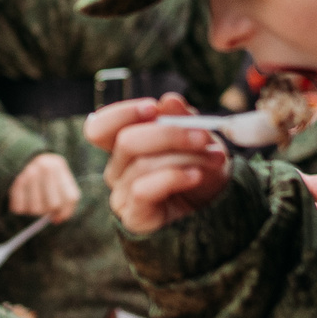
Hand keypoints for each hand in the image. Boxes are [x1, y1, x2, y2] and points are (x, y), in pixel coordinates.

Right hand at [8, 152, 82, 222]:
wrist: (16, 154)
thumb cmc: (40, 171)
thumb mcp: (54, 176)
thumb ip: (62, 198)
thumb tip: (56, 220)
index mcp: (59, 166)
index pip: (70, 198)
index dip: (65, 212)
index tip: (57, 218)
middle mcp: (46, 168)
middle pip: (53, 205)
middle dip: (48, 211)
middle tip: (42, 208)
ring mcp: (30, 173)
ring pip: (36, 209)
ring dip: (32, 209)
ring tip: (29, 198)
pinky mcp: (16, 180)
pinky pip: (19, 208)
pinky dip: (19, 207)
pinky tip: (19, 198)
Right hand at [87, 95, 229, 234]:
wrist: (218, 210)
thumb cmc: (202, 170)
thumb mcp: (198, 138)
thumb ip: (182, 119)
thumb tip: (168, 100)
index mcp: (124, 147)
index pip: (98, 128)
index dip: (121, 114)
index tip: (154, 108)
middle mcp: (117, 171)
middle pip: (126, 141)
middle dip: (169, 133)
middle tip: (202, 135)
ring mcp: (123, 196)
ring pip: (141, 164)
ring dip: (184, 157)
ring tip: (214, 158)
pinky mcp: (134, 217)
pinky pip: (142, 190)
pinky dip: (173, 177)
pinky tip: (195, 176)